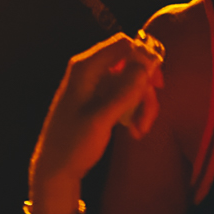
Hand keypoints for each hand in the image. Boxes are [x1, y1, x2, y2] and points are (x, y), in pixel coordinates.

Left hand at [29, 33, 163, 213]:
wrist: (56, 169)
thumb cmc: (73, 144)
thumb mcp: (101, 119)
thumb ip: (124, 91)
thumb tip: (148, 62)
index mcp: (86, 67)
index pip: (123, 44)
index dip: (144, 58)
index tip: (158, 83)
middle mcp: (91, 70)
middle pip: (131, 65)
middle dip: (144, 90)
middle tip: (151, 115)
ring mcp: (95, 85)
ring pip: (131, 83)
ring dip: (141, 105)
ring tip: (141, 131)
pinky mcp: (100, 100)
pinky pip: (125, 96)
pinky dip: (134, 111)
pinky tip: (135, 132)